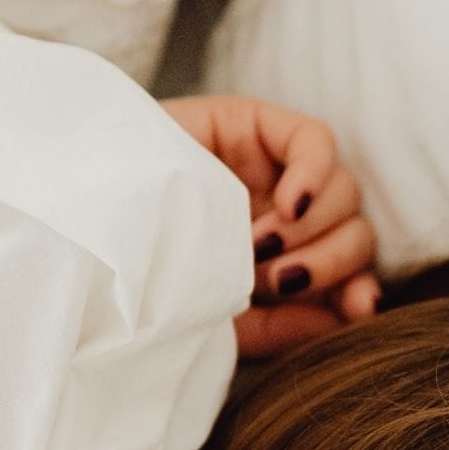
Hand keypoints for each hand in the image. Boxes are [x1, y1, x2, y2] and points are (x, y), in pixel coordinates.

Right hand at [161, 94, 381, 357]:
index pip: (351, 271)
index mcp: (286, 261)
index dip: (362, 286)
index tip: (359, 306)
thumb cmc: (148, 282)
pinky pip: (316, 141)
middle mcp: (288, 216)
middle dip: (329, 263)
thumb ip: (290, 324)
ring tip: (256, 245)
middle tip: (275, 278)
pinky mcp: (256, 126)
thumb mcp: (224, 318)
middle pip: (354, 233)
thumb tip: (359, 312)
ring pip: (344, 193)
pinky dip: (315, 174)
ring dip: (312, 229)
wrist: (86, 236)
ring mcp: (274, 170)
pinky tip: (288, 204)